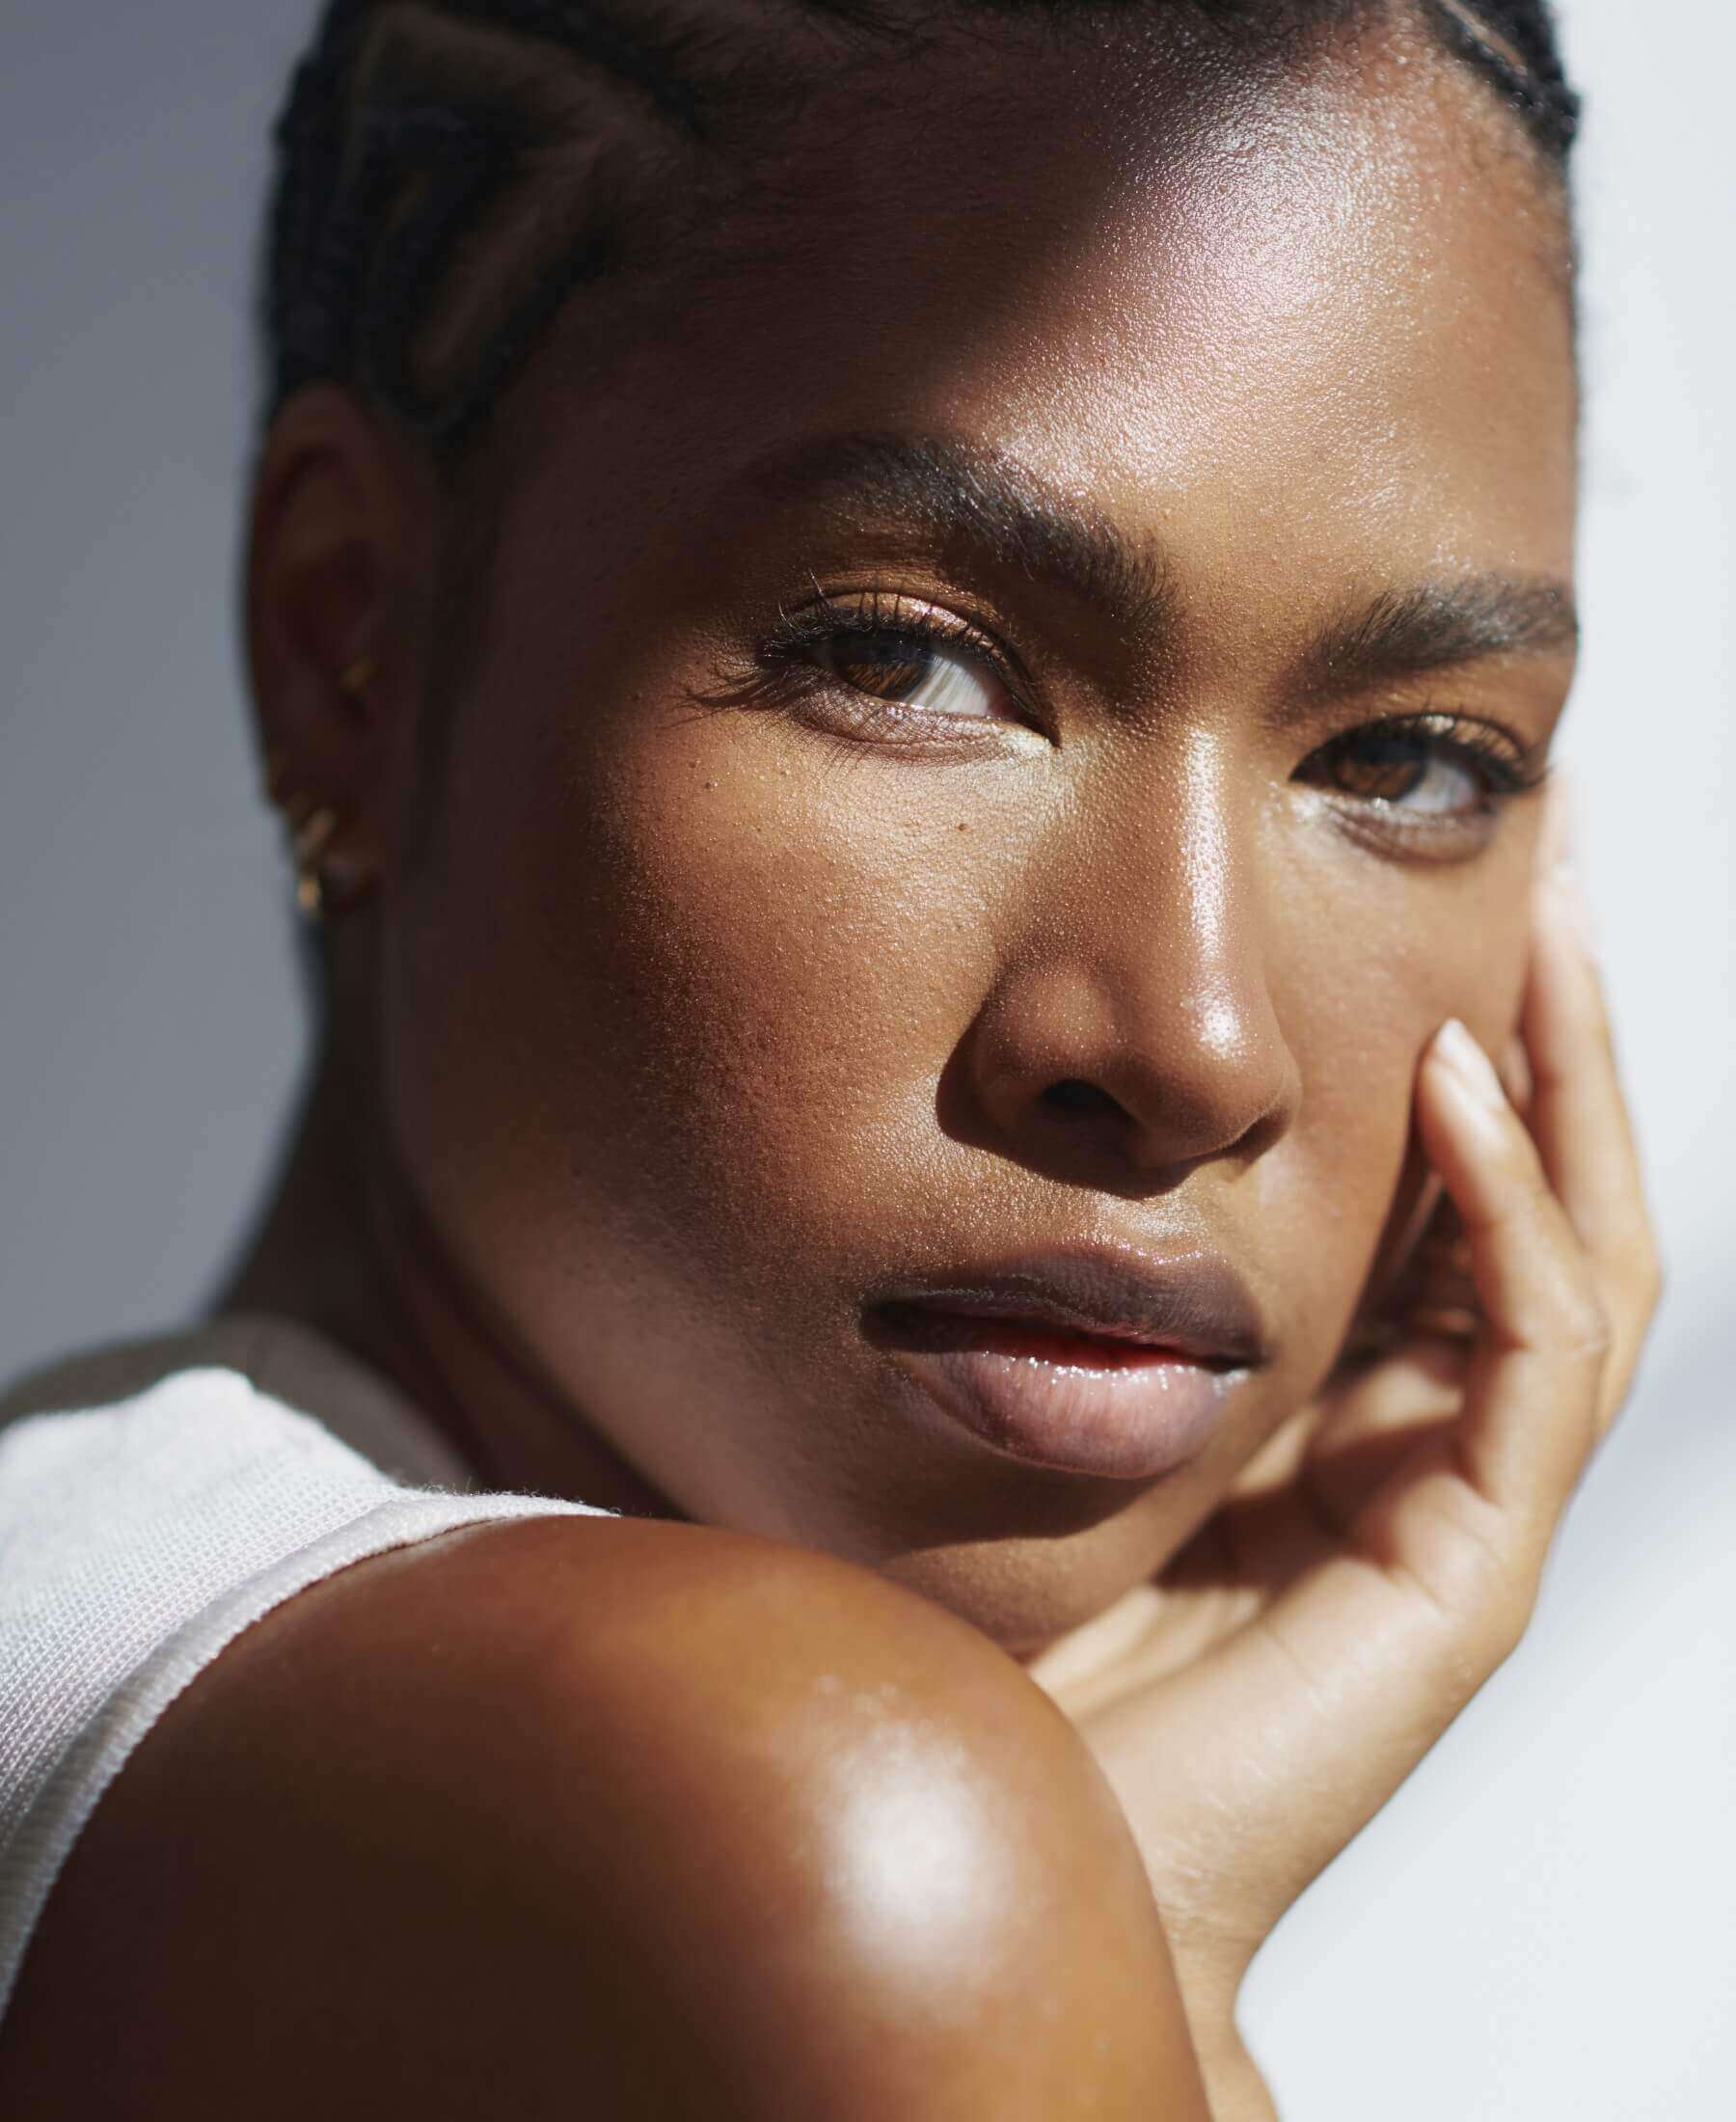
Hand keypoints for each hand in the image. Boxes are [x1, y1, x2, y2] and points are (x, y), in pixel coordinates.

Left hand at [1030, 787, 1661, 2093]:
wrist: (1003, 1823)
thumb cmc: (996, 1615)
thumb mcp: (1035, 1378)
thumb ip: (1056, 1256)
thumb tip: (986, 1080)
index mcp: (1332, 1387)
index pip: (1441, 1181)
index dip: (1460, 1027)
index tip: (1430, 868)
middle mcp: (1415, 1431)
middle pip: (1539, 1191)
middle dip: (1554, 1017)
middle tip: (1556, 837)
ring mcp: (1456, 1496)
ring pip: (1576, 1249)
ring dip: (1570, 1077)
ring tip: (1547, 911)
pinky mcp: (1465, 1565)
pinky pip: (1530, 1354)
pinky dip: (1510, 1209)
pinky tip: (1456, 1082)